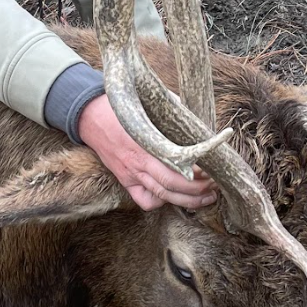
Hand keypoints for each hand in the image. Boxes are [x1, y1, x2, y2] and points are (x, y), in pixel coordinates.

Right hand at [77, 95, 218, 212]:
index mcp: (146, 144)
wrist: (90, 115)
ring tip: (208, 197)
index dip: (198, 172)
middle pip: (173, 186)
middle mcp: (138, 164)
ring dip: (189, 201)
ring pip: (163, 197)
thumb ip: (173, 113)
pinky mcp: (125, 180)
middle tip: (216, 184)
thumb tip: (196, 122)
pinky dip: (162, 203)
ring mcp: (131, 175)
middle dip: (199, 190)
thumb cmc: (123, 106)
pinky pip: (145, 201)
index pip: (176, 165)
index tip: (214, 168)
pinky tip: (174, 197)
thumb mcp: (150, 103)